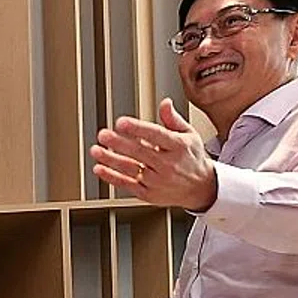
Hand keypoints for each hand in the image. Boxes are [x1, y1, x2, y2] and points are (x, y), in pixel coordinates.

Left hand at [91, 99, 217, 210]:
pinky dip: (111, 177)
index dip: (137, 129)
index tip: (121, 122)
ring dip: (110, 159)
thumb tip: (165, 103)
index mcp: (178, 147)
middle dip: (119, 143)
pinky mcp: (148, 194)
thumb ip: (173, 120)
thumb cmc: (191, 158)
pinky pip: (127, 184)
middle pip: (139, 152)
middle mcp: (168, 165)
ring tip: (96, 150)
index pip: (156, 135)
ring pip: (130, 169)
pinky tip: (99, 168)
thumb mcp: (189, 135)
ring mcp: (157, 181)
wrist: (201, 188)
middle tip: (103, 134)